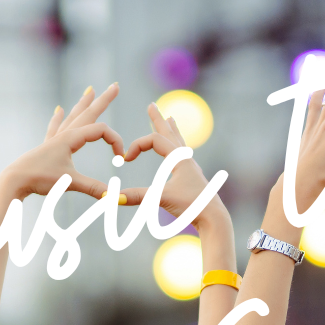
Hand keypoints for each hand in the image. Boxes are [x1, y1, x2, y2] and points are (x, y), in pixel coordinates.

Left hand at [0, 84, 124, 200]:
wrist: (15, 180)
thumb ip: (94, 188)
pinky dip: (58, 118)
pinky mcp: (46, 147)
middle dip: (103, 100)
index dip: (116, 141)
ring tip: (90, 90)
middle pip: (88, 113)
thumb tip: (116, 197)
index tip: (121, 158)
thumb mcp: (70, 183)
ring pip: (73, 117)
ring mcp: (54, 140)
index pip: (101, 131)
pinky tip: (58, 109)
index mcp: (71, 139)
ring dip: (83, 104)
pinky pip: (55, 128)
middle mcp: (64, 135)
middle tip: (115, 85)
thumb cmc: (40, 178)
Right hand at [119, 103, 229, 229]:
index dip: (136, 146)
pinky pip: (183, 155)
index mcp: (179, 158)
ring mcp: (190, 168)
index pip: (154, 140)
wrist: (213, 219)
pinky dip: (177, 146)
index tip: (125, 159)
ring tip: (170, 118)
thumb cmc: (191, 206)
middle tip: (152, 105)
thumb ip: (137, 197)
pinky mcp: (192, 178)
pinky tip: (179, 150)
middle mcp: (186, 159)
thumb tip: (110, 198)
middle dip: (158, 119)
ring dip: (171, 129)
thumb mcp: (160, 199)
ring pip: (178, 142)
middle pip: (169, 133)